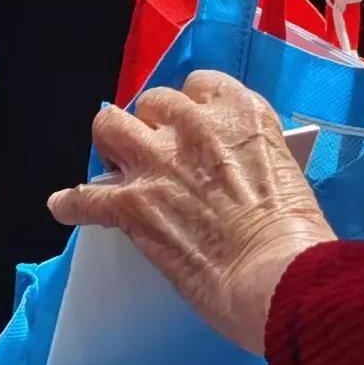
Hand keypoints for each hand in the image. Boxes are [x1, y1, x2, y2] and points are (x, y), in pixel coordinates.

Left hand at [48, 69, 333, 353]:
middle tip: (157, 153)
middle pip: (153, 102)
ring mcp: (158, 161)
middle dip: (152, 126)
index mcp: (241, 113)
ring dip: (112, 147)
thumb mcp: (283, 175)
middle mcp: (195, 124)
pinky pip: (85, 196)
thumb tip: (227, 174)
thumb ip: (246, 160)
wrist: (281, 277)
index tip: (191, 129)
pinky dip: (72, 204)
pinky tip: (65, 207)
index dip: (191, 110)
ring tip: (115, 165)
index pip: (201, 86)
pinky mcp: (132, 204)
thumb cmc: (298, 241)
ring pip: (109, 127)